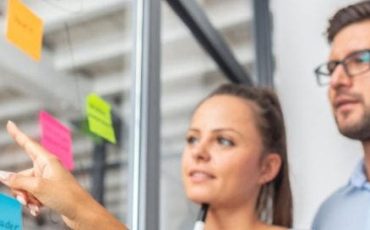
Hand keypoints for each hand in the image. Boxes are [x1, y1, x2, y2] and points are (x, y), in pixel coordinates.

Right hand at [0, 121, 126, 229]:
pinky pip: (33, 194)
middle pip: (22, 174)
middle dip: (19, 188)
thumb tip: (2, 175)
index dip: (18, 134)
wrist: (81, 212)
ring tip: (34, 206)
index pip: (28, 144)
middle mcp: (47, 168)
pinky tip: (38, 210)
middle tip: (25, 199)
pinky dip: (32, 202)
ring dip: (26, 197)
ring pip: (25, 186)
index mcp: (47, 160)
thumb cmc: (67, 196)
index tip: (10, 124)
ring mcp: (48, 180)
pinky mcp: (49, 191)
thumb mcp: (38, 187)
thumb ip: (18, 181)